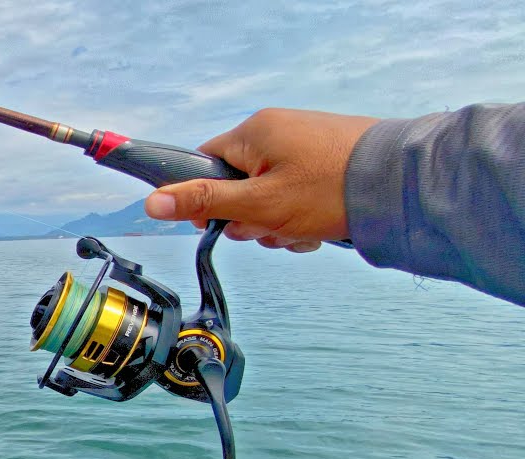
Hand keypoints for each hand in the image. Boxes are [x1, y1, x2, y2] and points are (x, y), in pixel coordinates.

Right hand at [143, 108, 380, 252]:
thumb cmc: (330, 188)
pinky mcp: (328, 163)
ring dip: (278, 224)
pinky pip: (297, 196)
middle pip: (238, 186)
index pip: (205, 164)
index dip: (205, 200)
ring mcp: (306, 146)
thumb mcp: (257, 203)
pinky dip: (301, 218)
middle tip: (271, 228)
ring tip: (302, 230)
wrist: (401, 185)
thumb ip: (203, 202)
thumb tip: (152, 202)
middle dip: (250, 219)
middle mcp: (278, 132)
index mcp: (254, 132)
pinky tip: (318, 228)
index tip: (218, 222)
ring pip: (269, 197)